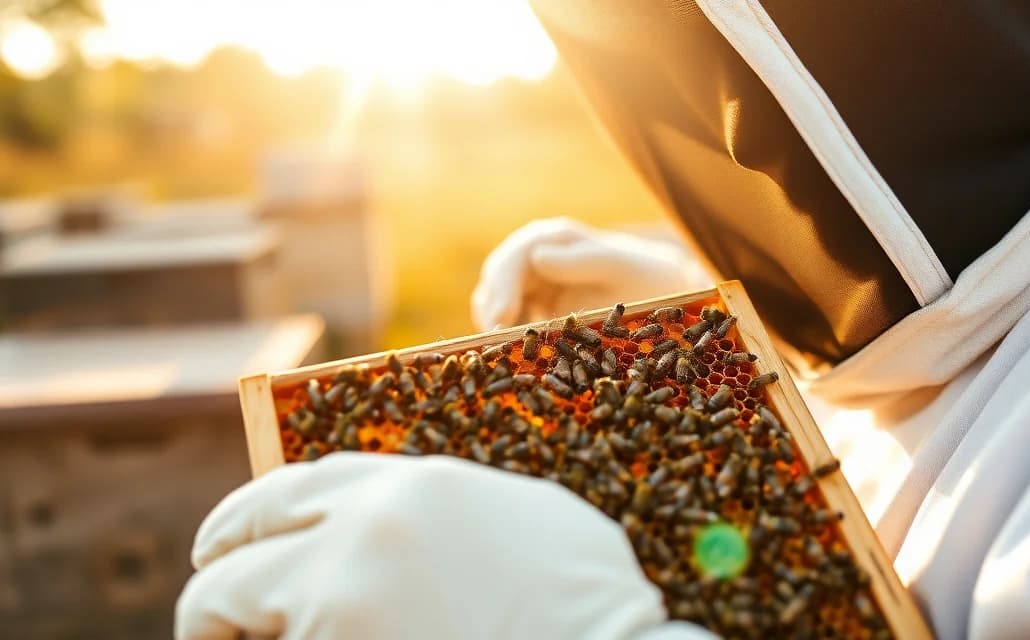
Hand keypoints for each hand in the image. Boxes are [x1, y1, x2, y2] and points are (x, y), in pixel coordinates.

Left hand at [176, 453, 713, 639]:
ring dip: (227, 626)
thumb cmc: (589, 605)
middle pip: (247, 533)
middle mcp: (369, 523)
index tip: (229, 544)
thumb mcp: (525, 520)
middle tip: (209, 611)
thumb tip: (398, 520)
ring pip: (233, 603)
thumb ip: (449, 509)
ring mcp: (346, 592)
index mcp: (418, 484)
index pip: (299, 483)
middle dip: (217, 574)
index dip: (251, 515)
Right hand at [471, 217, 711, 330]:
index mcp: (556, 239)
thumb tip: (537, 257)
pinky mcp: (534, 310)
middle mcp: (538, 257)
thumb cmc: (646, 278)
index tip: (502, 315)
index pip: (517, 255)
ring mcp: (533, 284)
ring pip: (494, 299)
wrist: (662, 298)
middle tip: (496, 340)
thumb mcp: (621, 266)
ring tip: (504, 349)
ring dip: (494, 323)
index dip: (503, 283)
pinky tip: (516, 353)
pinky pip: (507, 321)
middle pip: (497, 278)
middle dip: (492, 307)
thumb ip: (583, 260)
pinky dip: (505, 336)